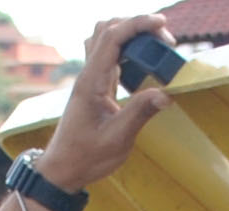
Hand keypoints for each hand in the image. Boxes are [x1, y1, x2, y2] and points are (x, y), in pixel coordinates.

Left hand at [35, 13, 176, 194]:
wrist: (62, 169)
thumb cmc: (85, 157)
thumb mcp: (117, 139)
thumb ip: (140, 113)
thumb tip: (166, 94)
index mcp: (91, 82)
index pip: (112, 38)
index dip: (137, 25)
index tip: (162, 24)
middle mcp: (89, 75)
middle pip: (107, 29)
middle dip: (136, 26)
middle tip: (164, 41)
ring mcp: (91, 79)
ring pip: (107, 40)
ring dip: (131, 35)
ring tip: (157, 48)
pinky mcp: (96, 87)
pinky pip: (111, 56)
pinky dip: (129, 50)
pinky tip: (144, 63)